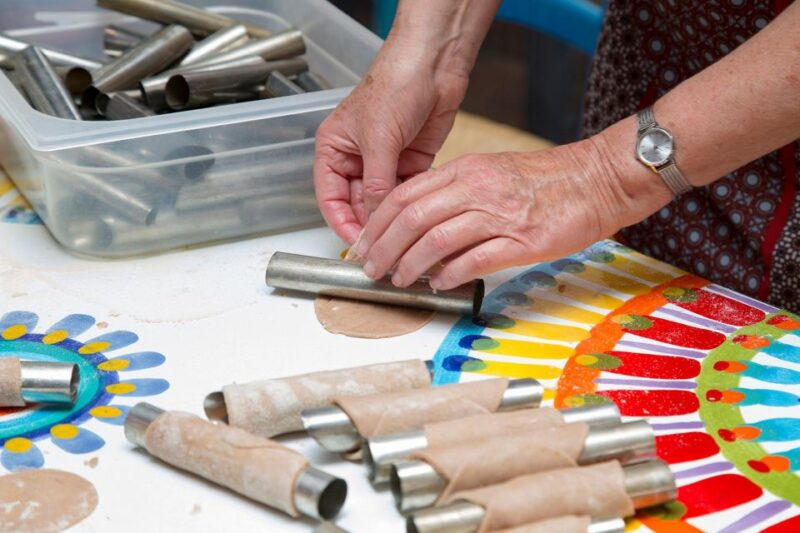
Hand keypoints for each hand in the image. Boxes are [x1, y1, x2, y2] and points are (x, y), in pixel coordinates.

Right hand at [313, 44, 467, 243]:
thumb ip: (375, 184)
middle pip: (357, 204)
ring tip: (402, 242)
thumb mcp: (379, 140)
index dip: (342, 224)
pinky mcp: (411, 163)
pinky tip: (417, 222)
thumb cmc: (395, 86)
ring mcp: (385, 162)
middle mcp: (357, 158)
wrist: (434, 64)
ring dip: (392, 220)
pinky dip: (411, 207)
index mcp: (334, 149)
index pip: (330, 198)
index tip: (357, 248)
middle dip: (369, 227)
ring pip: (383, 202)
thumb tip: (374, 222)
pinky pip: (407, 194)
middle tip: (383, 251)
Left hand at [354, 120, 673, 288]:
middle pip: (412, 217)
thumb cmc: (546, 180)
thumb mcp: (491, 172)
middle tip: (370, 268)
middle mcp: (476, 188)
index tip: (364, 242)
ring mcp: (498, 214)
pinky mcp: (521, 240)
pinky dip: (450, 274)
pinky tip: (438, 283)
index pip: (405, 193)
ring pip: (436, 239)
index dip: (377, 222)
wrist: (596, 180)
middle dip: (384, 247)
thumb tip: (422, 224)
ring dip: (410, 264)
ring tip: (399, 280)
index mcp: (465, 170)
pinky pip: (474, 259)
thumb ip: (455, 193)